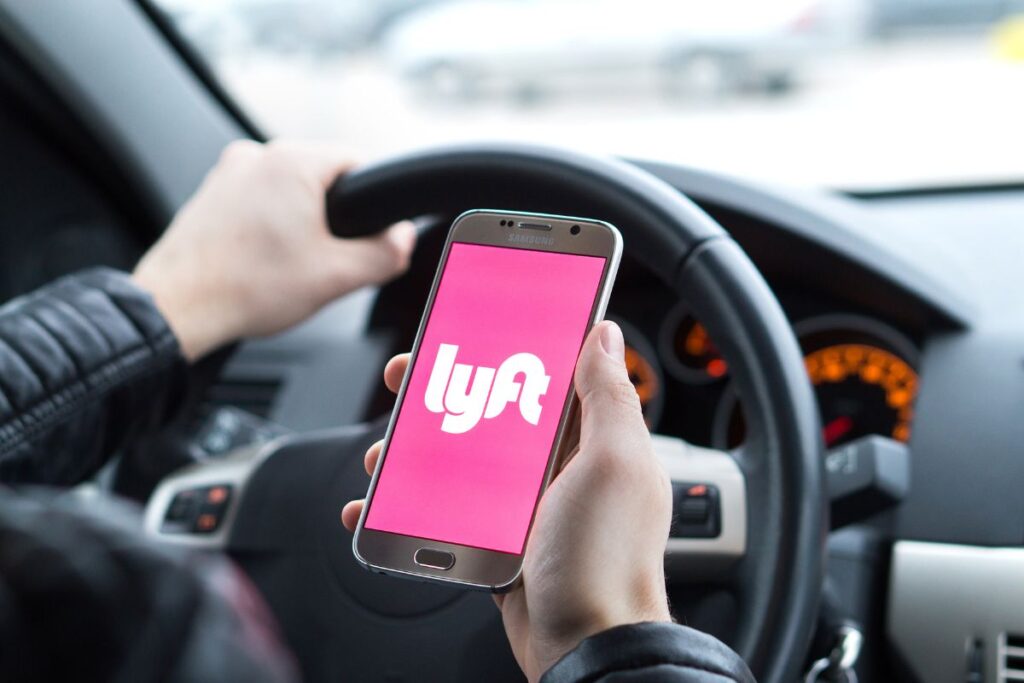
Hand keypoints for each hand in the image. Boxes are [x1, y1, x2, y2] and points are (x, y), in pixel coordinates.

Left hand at [133, 140, 414, 360]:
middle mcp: (257, 156)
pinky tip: (262, 264)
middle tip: (324, 261)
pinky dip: (269, 228)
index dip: (371, 204)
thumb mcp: (337, 277)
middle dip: (332, 218)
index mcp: (292, 162)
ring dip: (300, 224)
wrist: (177, 308)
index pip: (358, 162)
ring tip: (288, 266)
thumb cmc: (247, 288)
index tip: (365, 237)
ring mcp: (228, 173)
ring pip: (289, 192)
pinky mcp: (211, 194)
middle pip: (323, 178)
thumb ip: (386, 253)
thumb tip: (402, 238)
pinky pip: (259, 202)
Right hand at [341, 321, 672, 680]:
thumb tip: (604, 333)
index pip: (548, 374)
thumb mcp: (613, 463)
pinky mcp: (497, 541)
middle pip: (493, 412)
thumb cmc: (605, 560)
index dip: (509, 346)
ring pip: (462, 461)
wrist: (585, 649)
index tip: (470, 326)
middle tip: (409, 381)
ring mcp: (525, 506)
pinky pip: (447, 513)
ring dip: (417, 453)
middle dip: (446, 394)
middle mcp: (560, 466)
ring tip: (385, 456)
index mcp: (593, 439)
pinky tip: (377, 508)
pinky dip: (409, 509)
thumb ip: (608, 396)